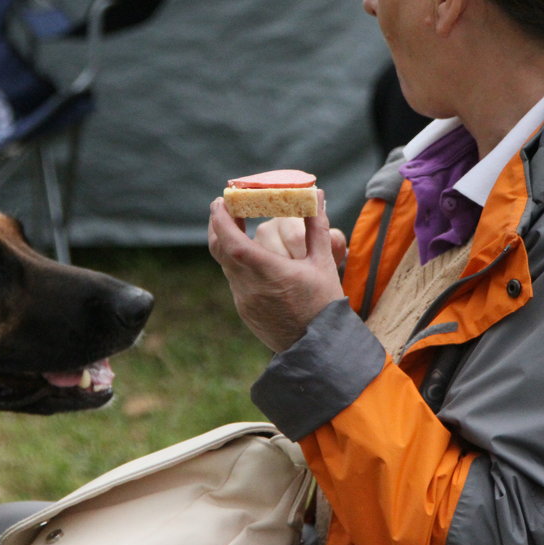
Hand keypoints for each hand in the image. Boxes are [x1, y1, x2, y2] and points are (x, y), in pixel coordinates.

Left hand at [208, 191, 346, 352]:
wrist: (319, 349)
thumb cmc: (324, 305)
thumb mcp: (323, 263)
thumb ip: (316, 226)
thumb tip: (316, 194)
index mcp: (269, 273)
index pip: (233, 242)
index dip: (222, 220)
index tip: (220, 201)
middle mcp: (250, 287)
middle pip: (220, 250)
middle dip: (218, 225)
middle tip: (224, 206)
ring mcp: (244, 301)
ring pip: (226, 265)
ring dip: (227, 243)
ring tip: (238, 226)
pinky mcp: (245, 311)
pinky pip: (234, 280)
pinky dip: (237, 262)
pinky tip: (251, 256)